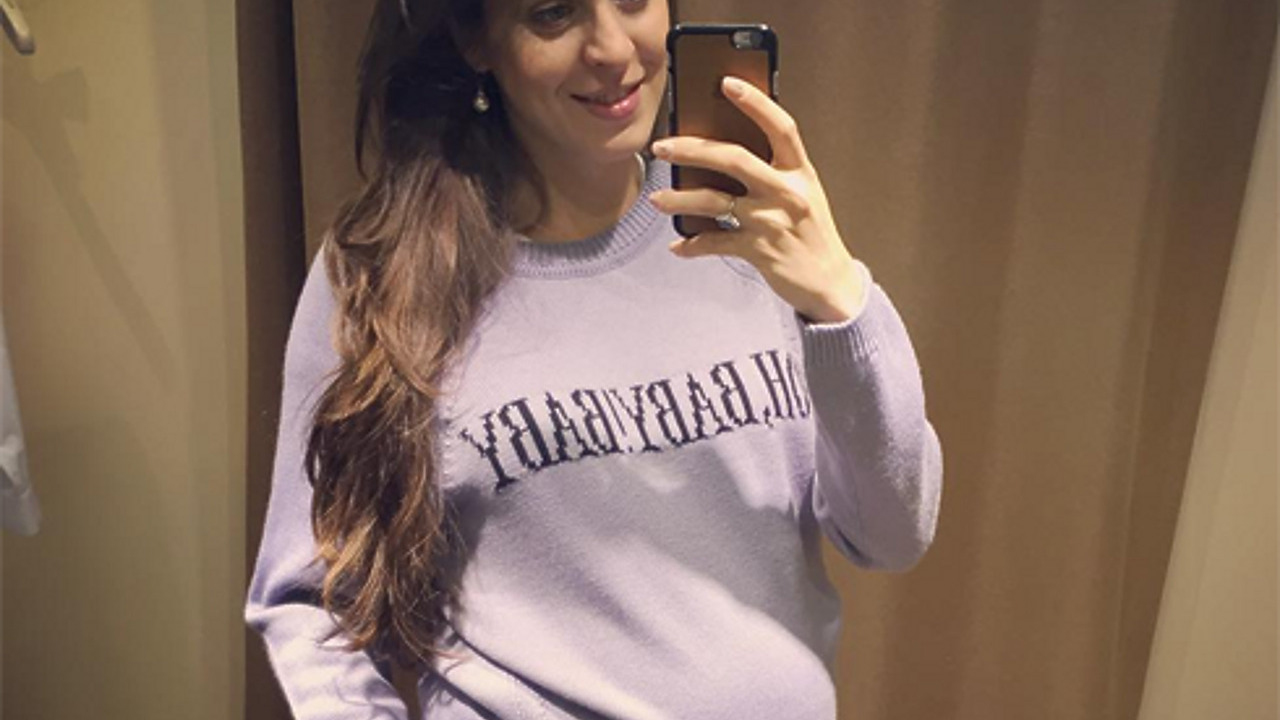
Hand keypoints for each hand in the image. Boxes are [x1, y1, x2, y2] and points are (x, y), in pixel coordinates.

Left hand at [648, 76, 863, 323]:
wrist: (830, 283)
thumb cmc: (810, 234)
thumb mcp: (802, 195)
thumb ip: (772, 173)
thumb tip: (721, 154)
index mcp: (801, 172)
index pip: (781, 127)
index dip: (755, 102)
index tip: (727, 83)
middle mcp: (788, 192)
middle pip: (734, 158)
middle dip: (692, 148)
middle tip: (662, 146)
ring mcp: (772, 221)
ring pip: (715, 200)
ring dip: (680, 199)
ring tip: (657, 200)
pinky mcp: (759, 251)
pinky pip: (715, 242)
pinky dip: (693, 246)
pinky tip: (679, 246)